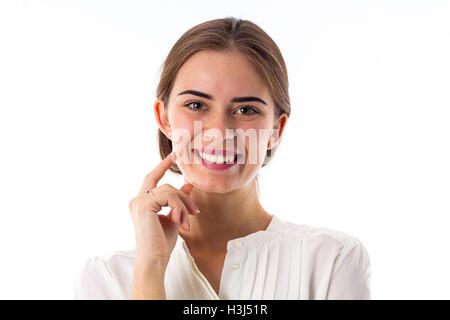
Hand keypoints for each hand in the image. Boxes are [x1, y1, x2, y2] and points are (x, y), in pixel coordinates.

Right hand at [128, 152, 199, 270]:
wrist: (155, 259)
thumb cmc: (162, 243)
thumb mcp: (174, 217)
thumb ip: (178, 200)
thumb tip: (188, 184)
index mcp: (141, 202)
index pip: (153, 178)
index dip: (163, 166)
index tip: (174, 155)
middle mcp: (136, 200)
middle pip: (166, 185)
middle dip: (183, 196)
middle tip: (195, 211)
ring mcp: (138, 202)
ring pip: (169, 191)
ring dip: (183, 206)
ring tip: (187, 222)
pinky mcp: (143, 205)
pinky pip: (169, 197)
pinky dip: (179, 208)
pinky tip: (180, 221)